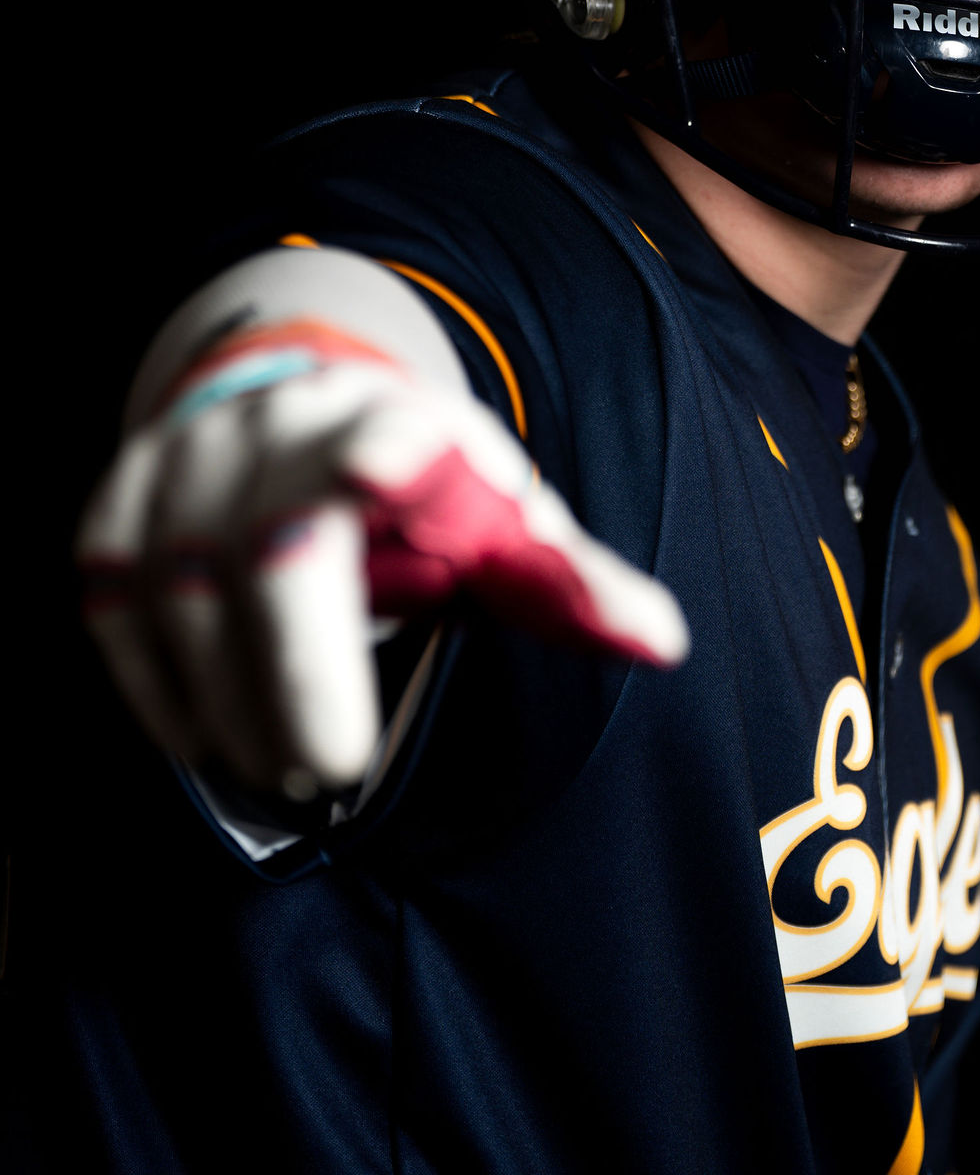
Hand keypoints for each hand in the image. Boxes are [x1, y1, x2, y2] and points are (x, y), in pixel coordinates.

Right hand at [76, 321, 688, 797]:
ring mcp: (189, 465)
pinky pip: (118, 614)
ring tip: (288, 768)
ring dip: (235, 710)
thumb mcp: (498, 524)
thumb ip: (569, 586)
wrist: (292, 403)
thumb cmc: (419, 489)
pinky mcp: (118, 505)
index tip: (379, 465)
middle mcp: (284, 432)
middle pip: (278, 556)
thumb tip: (666, 642)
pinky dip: (163, 694)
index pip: (396, 433)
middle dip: (302, 676)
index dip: (389, 450)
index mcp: (399, 430)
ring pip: (187, 602)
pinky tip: (210, 741)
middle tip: (333, 771)